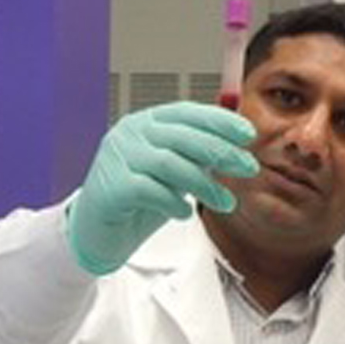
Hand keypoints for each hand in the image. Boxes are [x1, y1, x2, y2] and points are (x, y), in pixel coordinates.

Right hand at [65, 102, 258, 274]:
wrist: (96, 230)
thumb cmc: (138, 198)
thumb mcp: (173, 171)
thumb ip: (197, 154)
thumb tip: (236, 143)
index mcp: (145, 122)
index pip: (187, 113)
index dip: (219, 121)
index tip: (248, 133)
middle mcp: (129, 133)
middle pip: (183, 136)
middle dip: (221, 151)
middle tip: (248, 168)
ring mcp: (117, 158)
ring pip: (171, 164)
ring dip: (205, 184)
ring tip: (226, 202)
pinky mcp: (111, 187)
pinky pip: (151, 191)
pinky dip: (174, 202)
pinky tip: (185, 212)